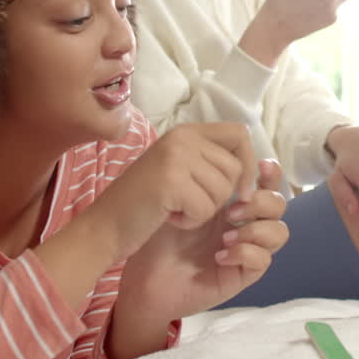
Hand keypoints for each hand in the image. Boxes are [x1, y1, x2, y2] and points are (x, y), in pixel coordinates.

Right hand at [92, 122, 257, 263]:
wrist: (104, 227)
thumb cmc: (144, 204)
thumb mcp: (178, 170)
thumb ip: (208, 160)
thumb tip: (254, 166)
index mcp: (185, 131)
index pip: (240, 134)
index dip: (249, 163)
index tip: (241, 191)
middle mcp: (182, 137)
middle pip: (235, 168)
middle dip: (220, 196)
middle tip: (186, 202)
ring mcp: (175, 157)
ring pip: (223, 190)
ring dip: (203, 210)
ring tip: (174, 208)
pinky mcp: (171, 181)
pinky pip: (206, 208)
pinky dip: (191, 221)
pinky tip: (168, 217)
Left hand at [118, 159, 288, 323]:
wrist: (145, 276)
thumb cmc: (159, 234)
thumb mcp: (177, 196)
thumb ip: (203, 172)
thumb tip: (228, 152)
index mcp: (234, 200)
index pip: (266, 181)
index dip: (271, 173)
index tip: (260, 165)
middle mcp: (245, 223)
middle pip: (278, 203)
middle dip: (260, 201)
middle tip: (230, 209)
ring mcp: (247, 248)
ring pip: (279, 231)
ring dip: (255, 229)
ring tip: (224, 236)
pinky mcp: (243, 274)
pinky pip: (263, 260)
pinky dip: (245, 253)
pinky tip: (219, 256)